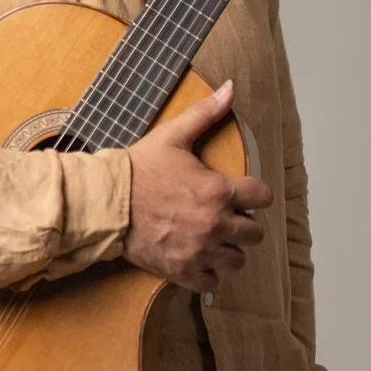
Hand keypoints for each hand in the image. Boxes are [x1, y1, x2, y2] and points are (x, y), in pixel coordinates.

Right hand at [123, 81, 271, 292]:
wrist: (107, 203)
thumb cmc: (140, 168)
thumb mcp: (174, 135)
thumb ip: (206, 113)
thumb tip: (230, 88)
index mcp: (219, 191)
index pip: (263, 197)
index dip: (254, 194)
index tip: (242, 193)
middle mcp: (216, 224)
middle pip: (255, 233)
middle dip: (243, 223)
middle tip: (224, 215)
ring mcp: (200, 251)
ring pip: (238, 260)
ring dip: (229, 249)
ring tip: (213, 238)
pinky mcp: (183, 271)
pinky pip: (212, 282)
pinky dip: (208, 273)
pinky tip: (198, 257)